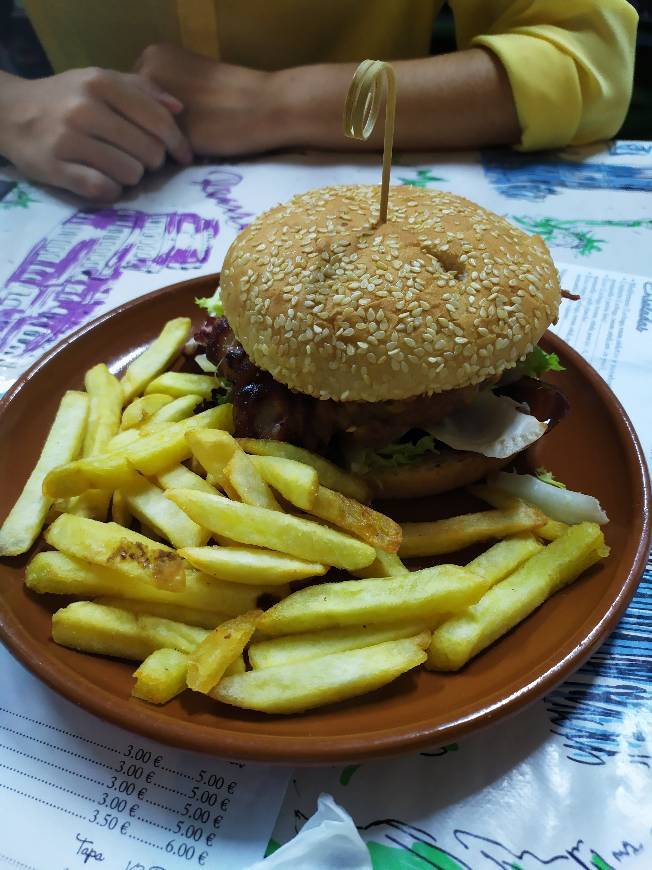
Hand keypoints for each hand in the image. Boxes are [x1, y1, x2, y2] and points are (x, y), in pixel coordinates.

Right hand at [0, 68, 192, 200]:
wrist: (11, 113)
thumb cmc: (65, 98)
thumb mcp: (100, 80)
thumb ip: (142, 90)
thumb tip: (179, 109)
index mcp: (101, 83)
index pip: (158, 120)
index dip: (178, 144)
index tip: (184, 157)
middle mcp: (85, 108)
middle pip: (149, 151)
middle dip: (152, 161)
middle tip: (140, 159)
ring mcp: (68, 139)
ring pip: (130, 173)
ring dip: (131, 177)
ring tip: (118, 168)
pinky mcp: (55, 168)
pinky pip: (103, 190)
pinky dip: (111, 191)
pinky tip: (105, 183)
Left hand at [135, 43, 279, 155]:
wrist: (265, 105)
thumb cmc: (233, 95)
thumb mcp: (190, 79)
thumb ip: (163, 92)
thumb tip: (141, 120)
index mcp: (153, 54)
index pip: (130, 95)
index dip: (146, 114)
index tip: (171, 121)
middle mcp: (147, 73)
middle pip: (130, 114)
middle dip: (145, 129)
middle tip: (174, 137)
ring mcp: (155, 101)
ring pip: (141, 134)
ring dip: (155, 145)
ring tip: (183, 147)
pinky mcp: (170, 130)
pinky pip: (158, 152)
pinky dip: (168, 159)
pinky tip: (188, 157)